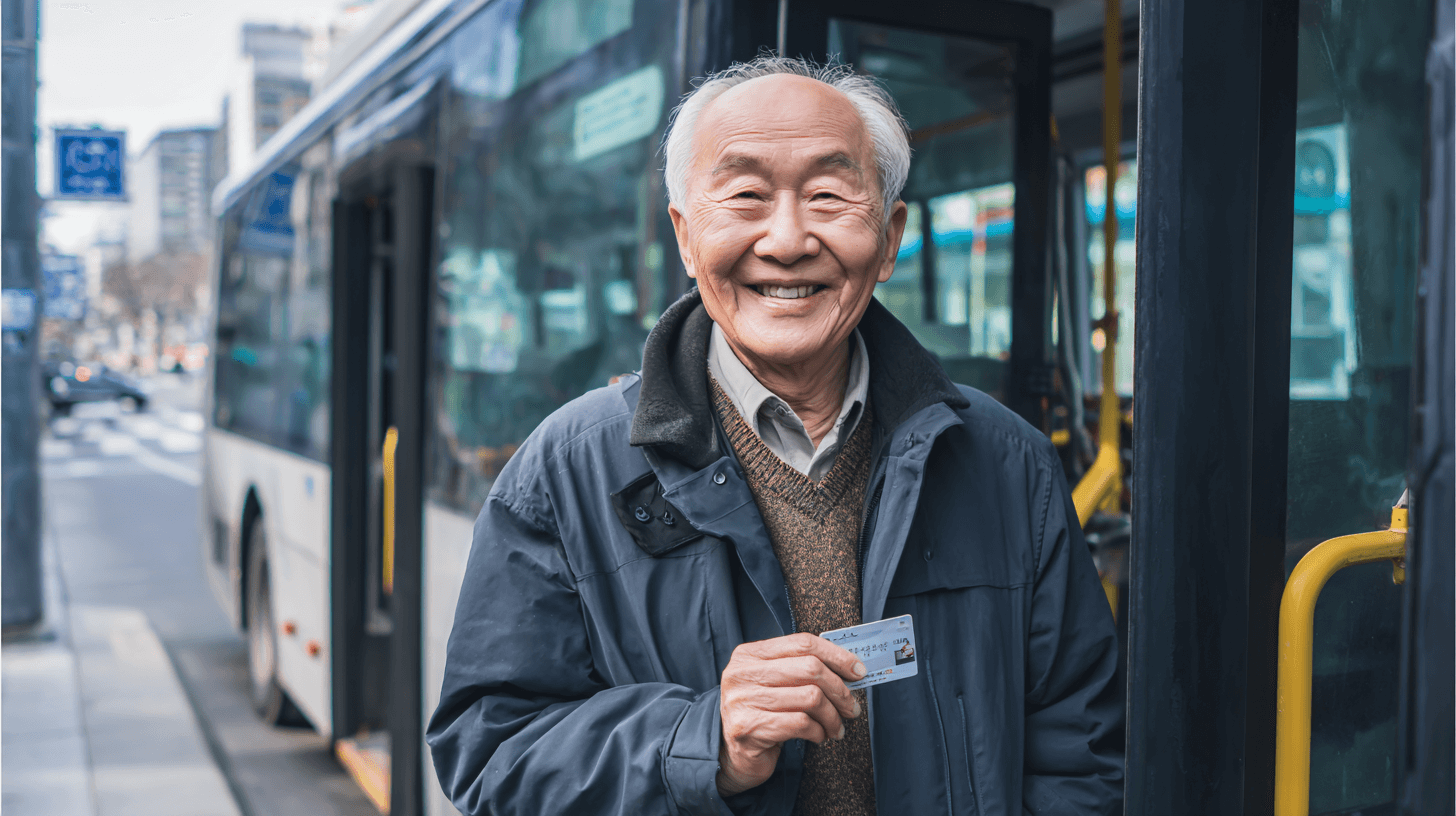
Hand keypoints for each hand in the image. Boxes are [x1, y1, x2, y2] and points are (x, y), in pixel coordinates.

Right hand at [716, 633, 867, 795]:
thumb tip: (849, 670)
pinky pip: (800, 724)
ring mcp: (743, 701)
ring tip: (836, 727)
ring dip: (833, 716)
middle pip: (810, 668)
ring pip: (810, 697)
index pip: (802, 643)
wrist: (730, 754)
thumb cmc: (761, 714)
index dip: (836, 655)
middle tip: (852, 708)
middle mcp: (743, 673)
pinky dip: (818, 731)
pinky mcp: (748, 729)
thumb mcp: (775, 683)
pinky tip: (819, 736)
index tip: (858, 671)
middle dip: (840, 690)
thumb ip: (801, 671)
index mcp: (750, 654)